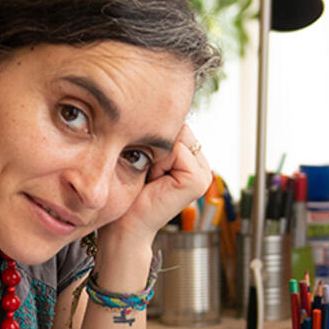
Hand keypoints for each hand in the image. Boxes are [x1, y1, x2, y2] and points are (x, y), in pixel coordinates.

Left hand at [101, 123, 213, 254]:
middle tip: (146, 170)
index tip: (143, 160)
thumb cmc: (128, 192)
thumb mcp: (144, 155)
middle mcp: (201, 164)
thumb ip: (159, 135)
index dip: (154, 136)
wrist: (124, 225)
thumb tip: (154, 102)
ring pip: (178, 137)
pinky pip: (178, 150)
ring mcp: (204, 173)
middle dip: (156, 143)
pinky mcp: (198, 181)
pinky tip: (155, 180)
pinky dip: (160, 162)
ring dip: (157, 153)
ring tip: (150, 175)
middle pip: (178, 127)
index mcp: (191, 158)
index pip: (176, 124)